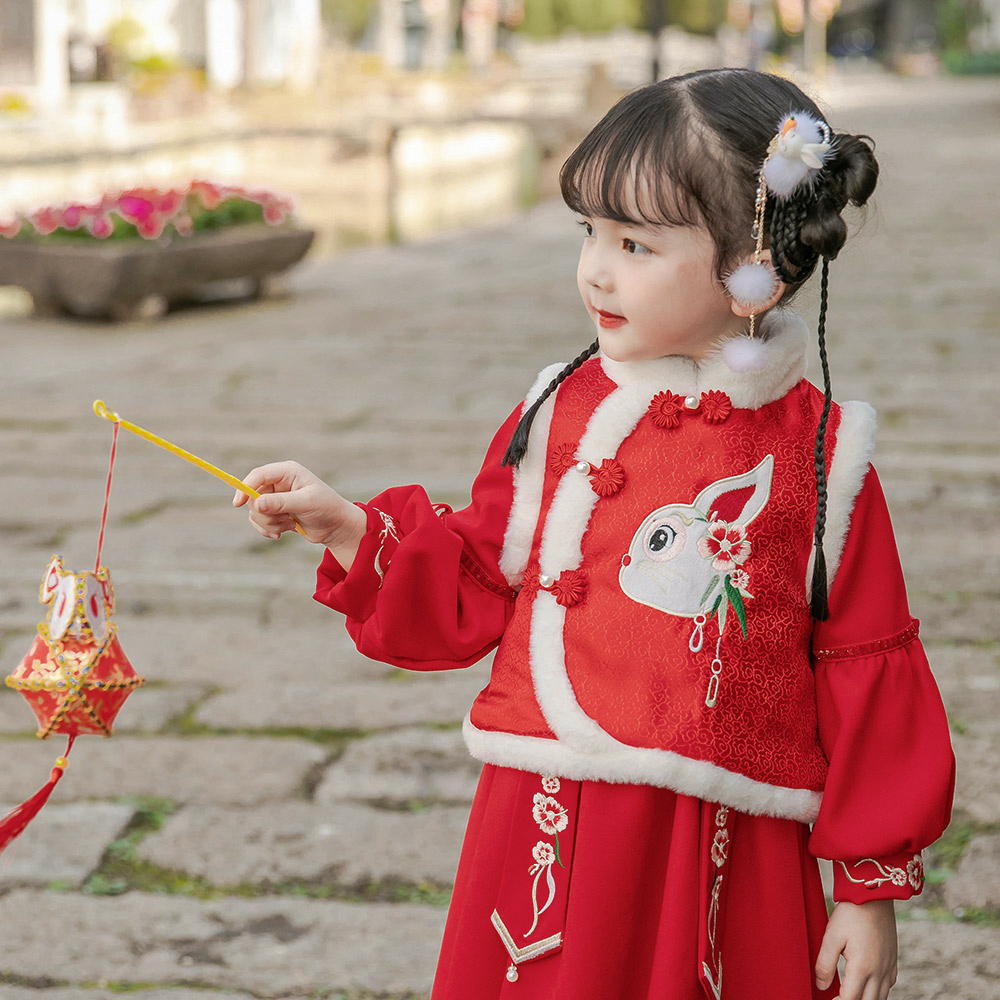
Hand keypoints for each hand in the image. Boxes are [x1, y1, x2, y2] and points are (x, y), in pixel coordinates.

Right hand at [233, 461, 366, 568]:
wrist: (337, 527)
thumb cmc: (327, 508)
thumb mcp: (306, 503)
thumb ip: (281, 503)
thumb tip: (256, 504)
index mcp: (287, 472)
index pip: (258, 475)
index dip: (245, 487)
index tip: (238, 503)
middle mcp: (279, 482)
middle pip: (253, 496)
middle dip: (263, 513)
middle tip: (281, 521)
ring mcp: (276, 498)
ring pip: (255, 511)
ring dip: (268, 523)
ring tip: (288, 525)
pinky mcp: (275, 512)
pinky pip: (259, 521)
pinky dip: (268, 529)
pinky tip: (284, 531)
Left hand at [816, 899, 897, 999]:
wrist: (873, 896)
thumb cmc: (851, 914)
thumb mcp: (831, 936)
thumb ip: (825, 964)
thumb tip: (821, 986)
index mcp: (862, 968)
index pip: (850, 999)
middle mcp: (879, 972)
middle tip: (837, 998)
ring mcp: (889, 967)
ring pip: (880, 997)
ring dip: (865, 999)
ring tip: (850, 993)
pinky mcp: (893, 961)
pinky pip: (888, 986)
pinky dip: (877, 992)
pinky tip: (867, 984)